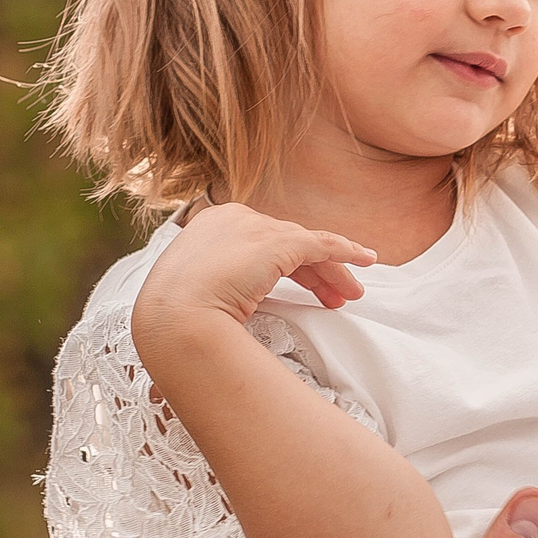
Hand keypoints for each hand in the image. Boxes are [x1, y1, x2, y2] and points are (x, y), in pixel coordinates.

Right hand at [139, 202, 377, 330]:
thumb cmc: (175, 319)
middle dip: (315, 272)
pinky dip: (345, 251)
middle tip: (336, 297)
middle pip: (287, 243)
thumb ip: (221, 283)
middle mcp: (232, 218)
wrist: (172, 319)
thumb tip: (235, 303)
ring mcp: (254, 227)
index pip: (262, 244)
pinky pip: (321, 243)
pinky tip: (365, 260)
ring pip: (307, 245)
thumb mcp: (196, 293)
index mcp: (209, 228)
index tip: (307, 292)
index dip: (290, 268)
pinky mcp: (275, 241)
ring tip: (352, 294)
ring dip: (333, 270)